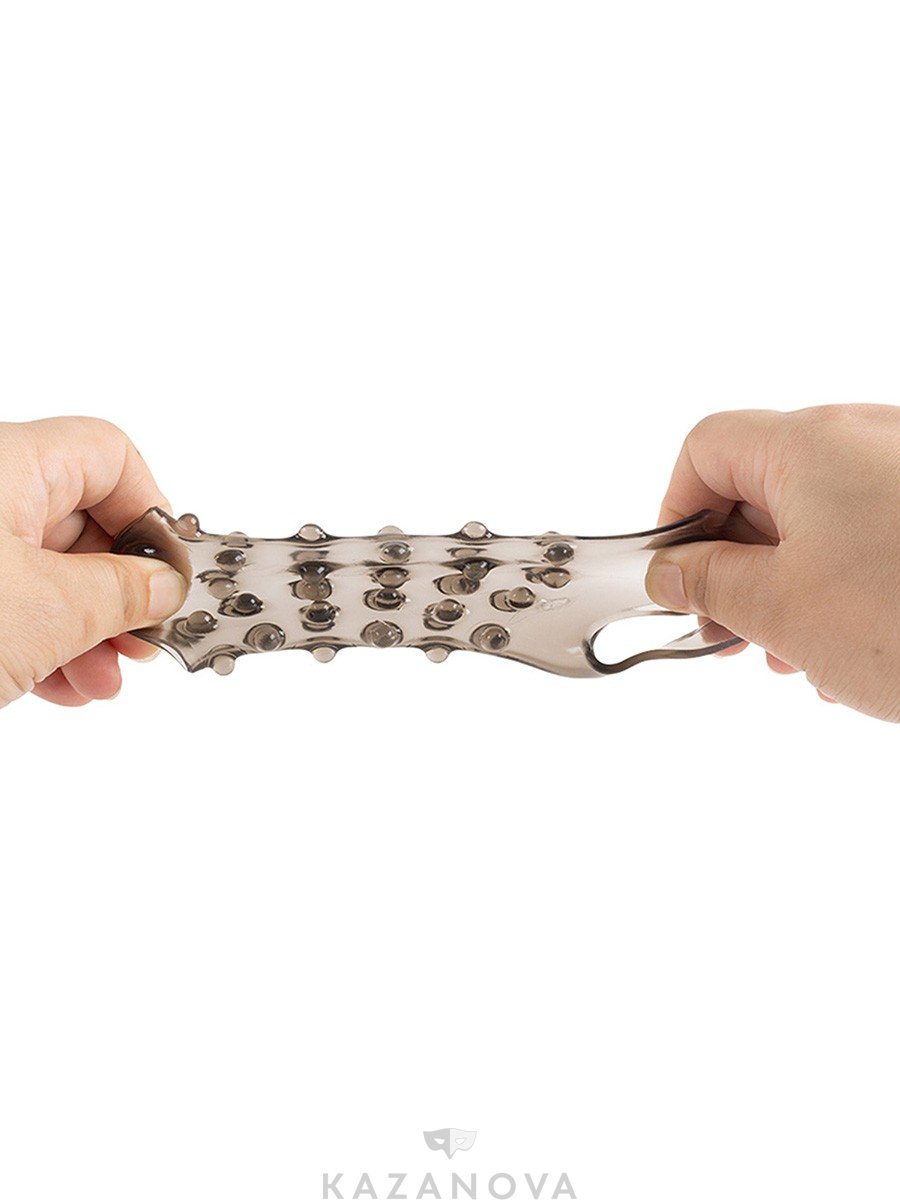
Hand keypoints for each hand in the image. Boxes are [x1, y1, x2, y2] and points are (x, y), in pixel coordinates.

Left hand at [0, 418, 187, 707]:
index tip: (173, 570)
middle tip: (146, 637)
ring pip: (51, 573)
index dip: (153, 511)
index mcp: (8, 464)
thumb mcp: (45, 610)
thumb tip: (166, 585)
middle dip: (122, 592)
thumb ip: (121, 592)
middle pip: (85, 523)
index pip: (109, 456)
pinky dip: (45, 645)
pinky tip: (62, 687)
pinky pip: (13, 604)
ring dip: (89, 632)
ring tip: (102, 679)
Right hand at [645, 404, 899, 722]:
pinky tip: (850, 650)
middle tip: (730, 631)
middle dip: (735, 564)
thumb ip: (706, 583)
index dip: (675, 513)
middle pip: (761, 484)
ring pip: (817, 518)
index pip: (704, 448)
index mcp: (810, 443)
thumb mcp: (781, 609)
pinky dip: (843, 583)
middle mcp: (865, 439)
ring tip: (796, 655)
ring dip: (787, 586)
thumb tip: (670, 572)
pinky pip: (870, 532)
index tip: (678, 576)